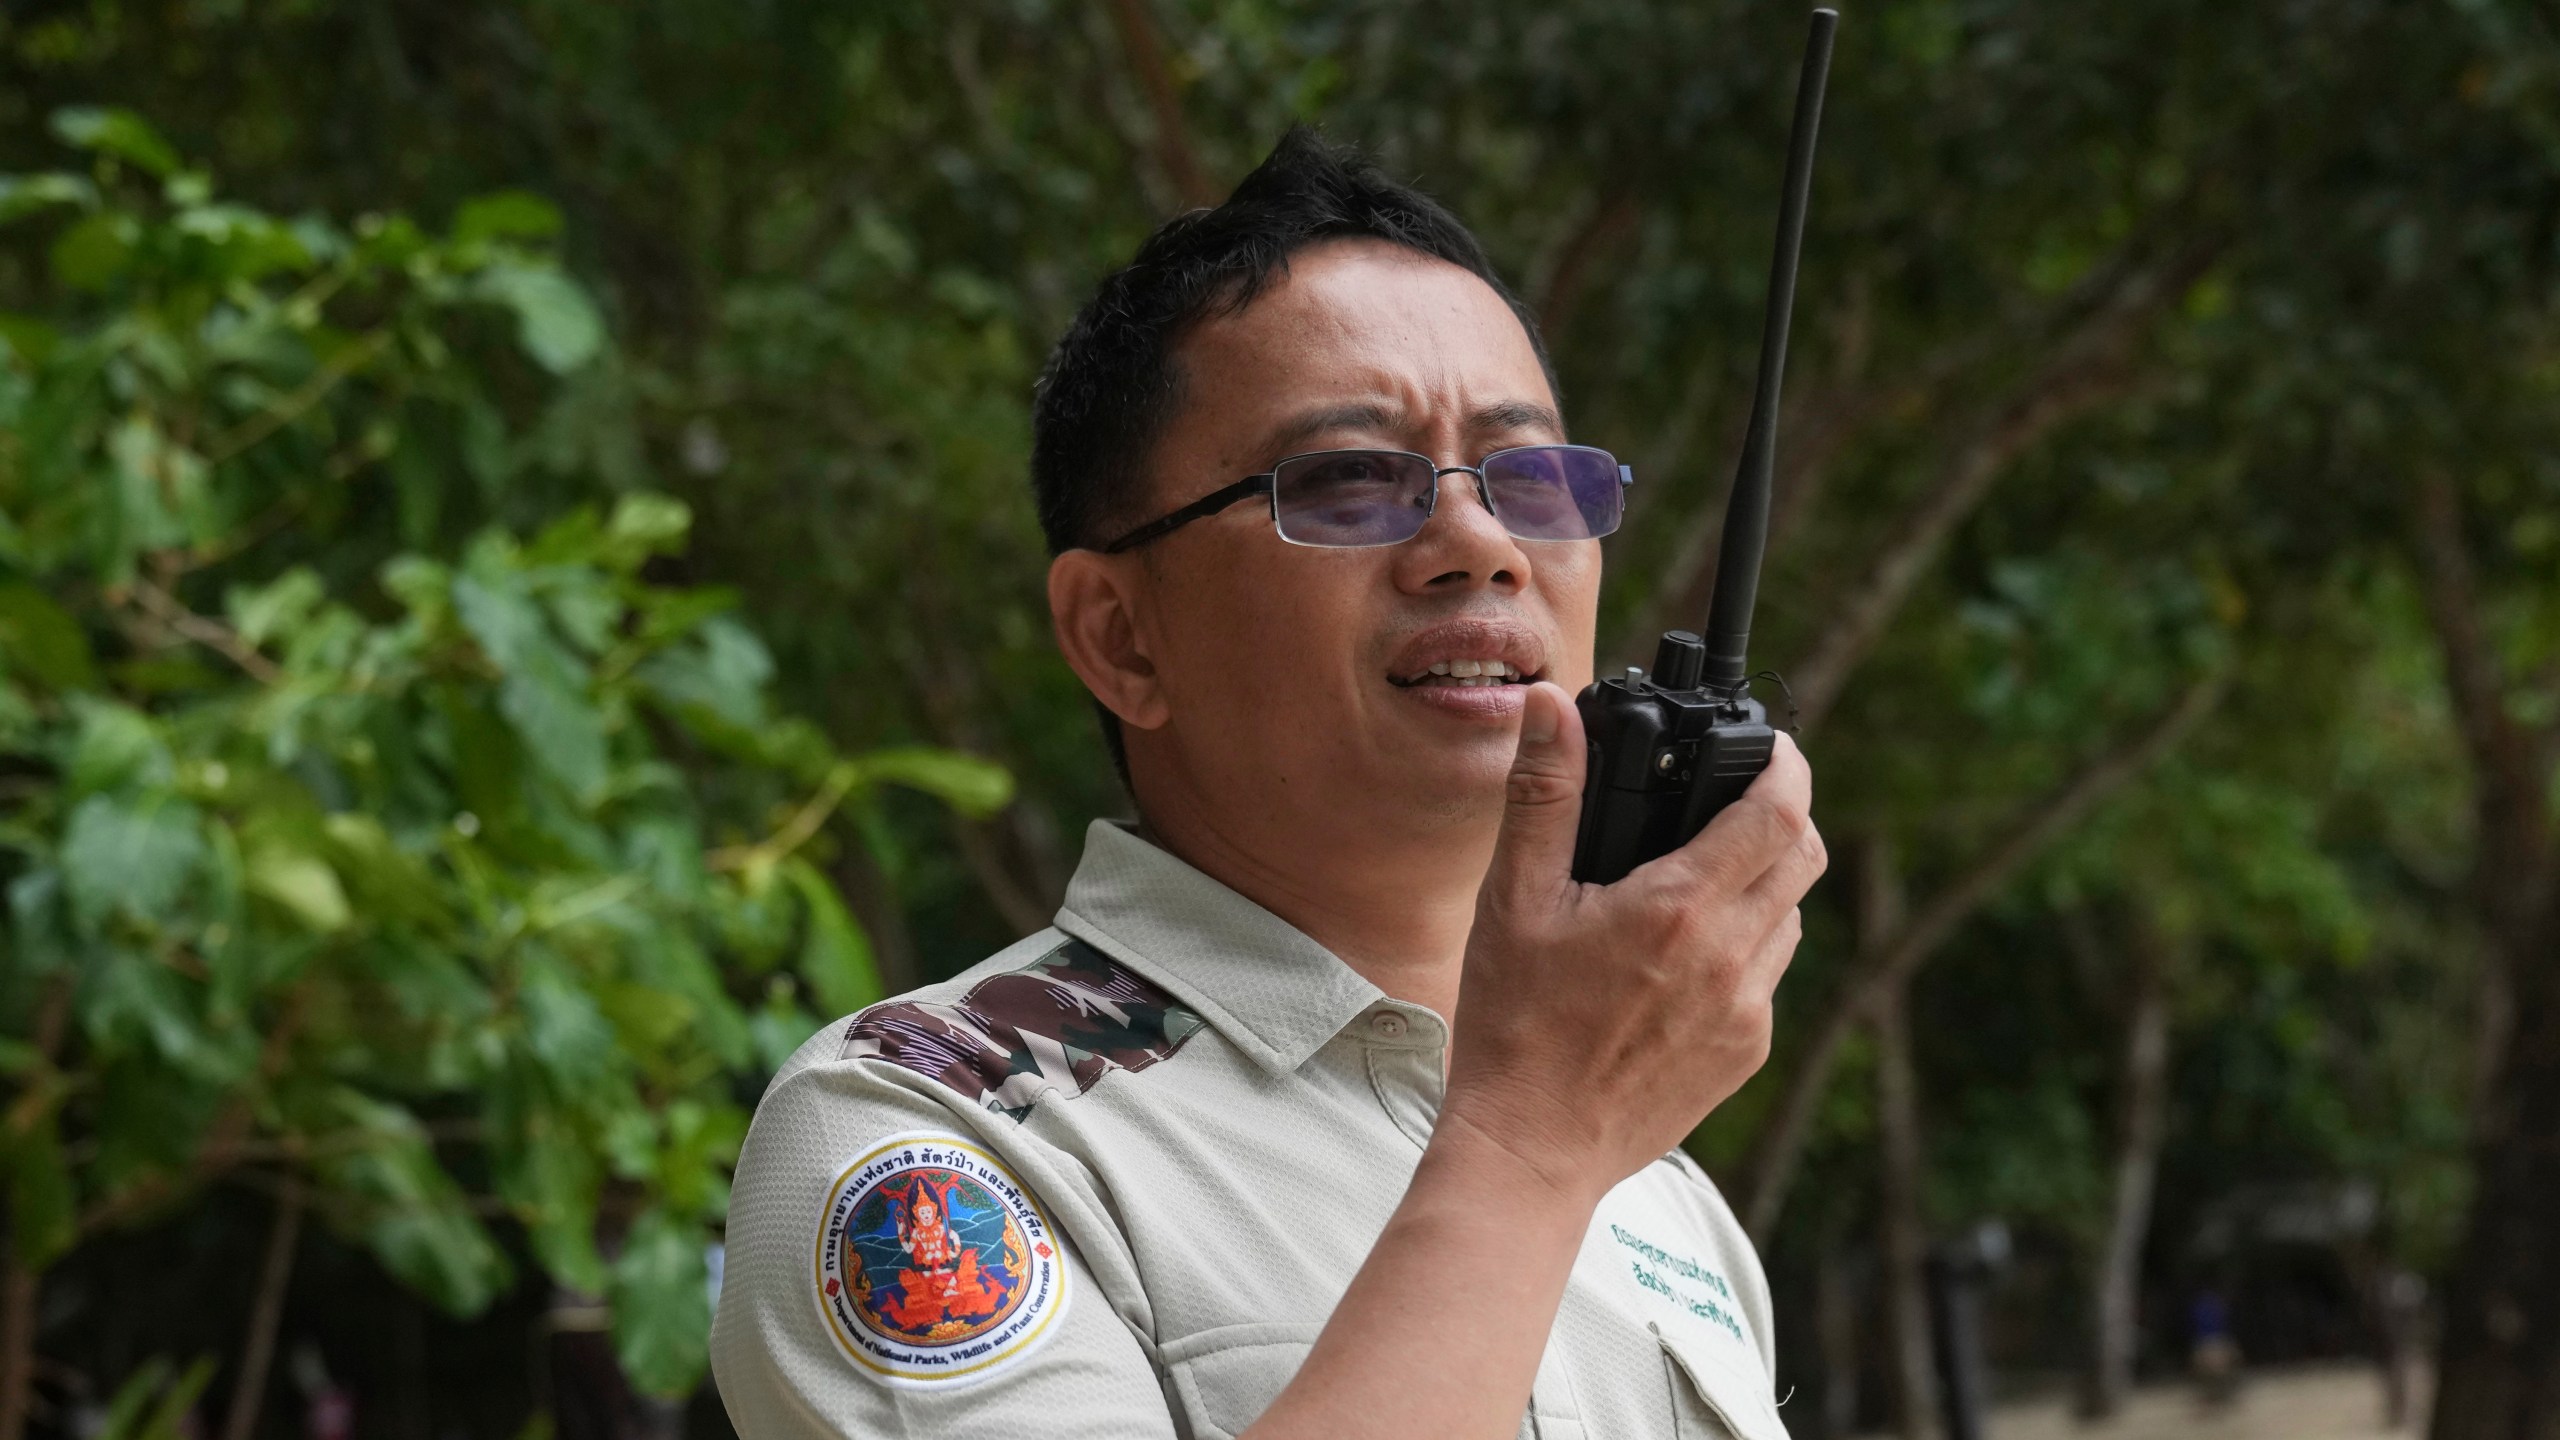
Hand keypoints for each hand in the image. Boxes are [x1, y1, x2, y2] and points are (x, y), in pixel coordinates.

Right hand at [1439, 681, 1825, 1201]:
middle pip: (1803, 857)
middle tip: (1738, 801)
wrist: (1531, 1148)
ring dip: (1763, 884)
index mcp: (1678, 910)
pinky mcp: (1745, 1054)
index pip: (1778, 813)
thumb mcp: (1513, 899)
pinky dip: (1743, 946)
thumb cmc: (1514, 1026)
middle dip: (1783, 816)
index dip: (1787, 767)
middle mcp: (1730, 960)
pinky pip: (1767, 977)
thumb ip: (1542, 795)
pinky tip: (1682, 956)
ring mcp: (1746, 1013)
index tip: (1773, 747)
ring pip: (1789, 918)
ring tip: (1699, 880)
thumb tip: (1552, 708)